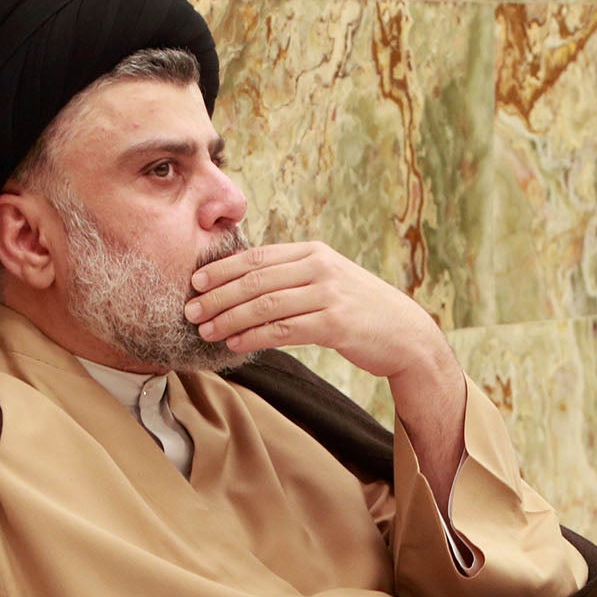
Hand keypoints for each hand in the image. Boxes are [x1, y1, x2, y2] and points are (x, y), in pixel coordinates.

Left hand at [186, 241, 445, 379]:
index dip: (223, 269)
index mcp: (313, 252)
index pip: (257, 256)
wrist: (406, 334)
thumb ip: (293, 276)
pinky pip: (284, 330)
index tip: (196, 282)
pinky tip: (236, 344)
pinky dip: (255, 336)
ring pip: (266, 305)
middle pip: (256, 280)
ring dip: (230, 318)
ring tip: (206, 330)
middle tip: (190, 309)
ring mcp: (329, 295)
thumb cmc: (361, 309)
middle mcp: (320, 267)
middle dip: (218, 296)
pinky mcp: (335, 324)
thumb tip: (244, 284)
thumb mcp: (329, 280)